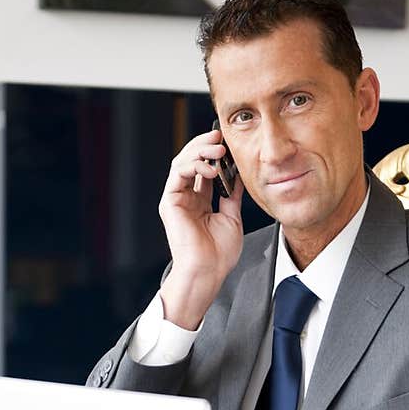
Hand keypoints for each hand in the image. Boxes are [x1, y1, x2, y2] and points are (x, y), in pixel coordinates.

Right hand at [158, 127, 244, 329]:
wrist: (208, 272)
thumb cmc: (218, 255)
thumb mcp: (232, 217)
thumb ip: (232, 195)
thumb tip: (238, 174)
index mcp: (200, 202)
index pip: (206, 169)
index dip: (216, 154)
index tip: (230, 144)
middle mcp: (186, 198)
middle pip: (192, 161)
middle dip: (206, 146)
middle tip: (221, 137)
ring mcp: (177, 199)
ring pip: (183, 162)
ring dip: (200, 151)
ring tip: (218, 149)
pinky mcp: (170, 201)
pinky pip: (178, 173)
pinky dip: (193, 165)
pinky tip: (210, 168)